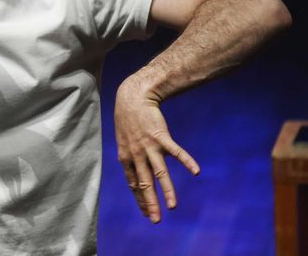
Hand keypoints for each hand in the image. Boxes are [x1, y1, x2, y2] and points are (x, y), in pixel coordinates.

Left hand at [114, 76, 199, 222]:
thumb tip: (135, 172)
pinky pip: (175, 152)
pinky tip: (196, 171)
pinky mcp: (160, 136)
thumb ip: (130, 158)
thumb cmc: (128, 121)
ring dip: (166, 190)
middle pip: (144, 183)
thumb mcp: (123, 141)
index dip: (140, 199)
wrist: (132, 98)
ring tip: (172, 206)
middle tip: (155, 220)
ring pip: (159, 172)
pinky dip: (187, 161)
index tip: (146, 213)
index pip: (133, 184)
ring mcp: (148, 146)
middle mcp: (136, 155)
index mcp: (126, 158)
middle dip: (150, 203)